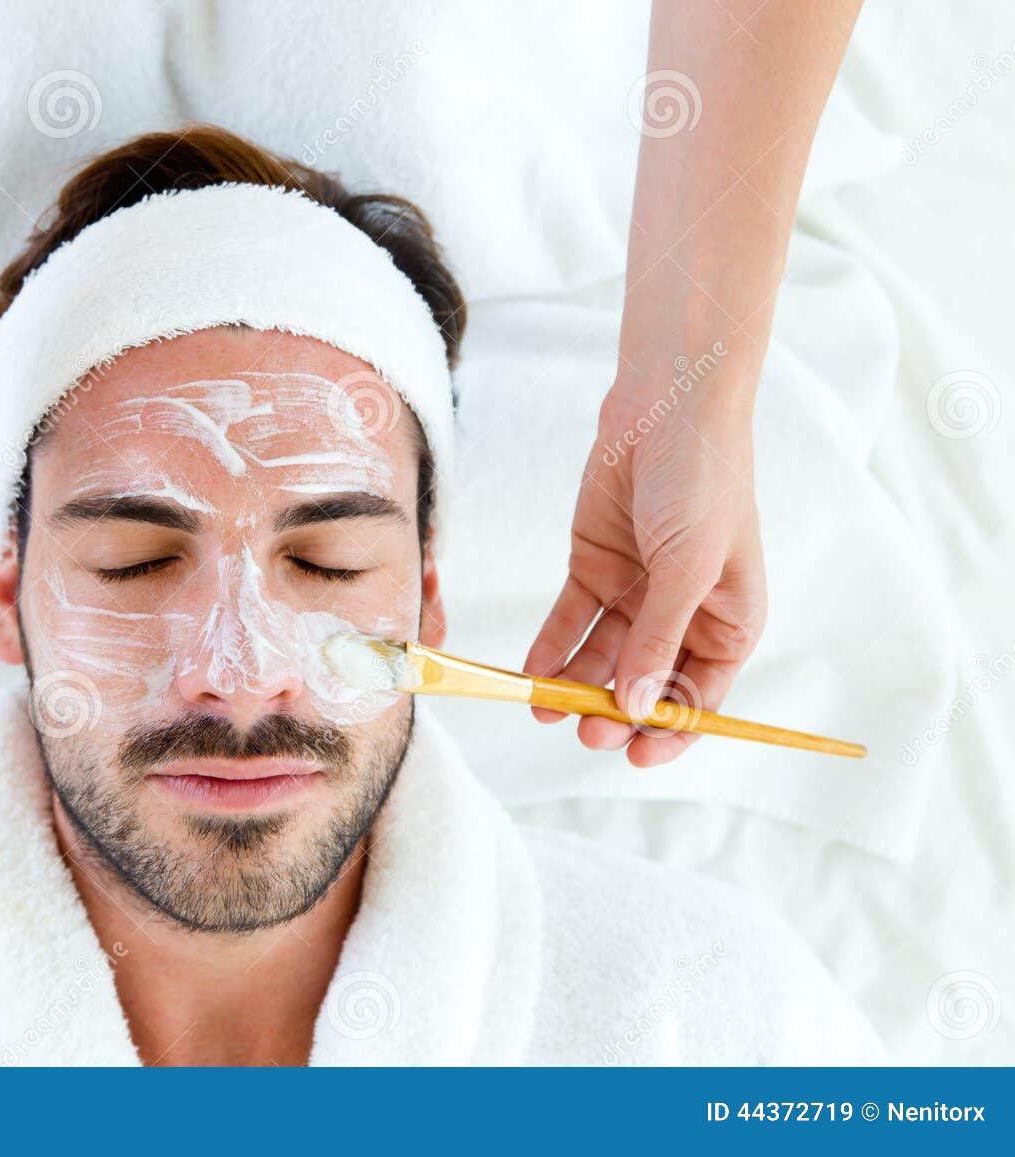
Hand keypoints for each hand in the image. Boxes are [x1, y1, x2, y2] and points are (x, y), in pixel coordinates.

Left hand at [525, 378, 766, 765]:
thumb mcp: (687, 567)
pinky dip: (552, 647)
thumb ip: (660, 639)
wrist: (667, 405)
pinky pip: (571, 619)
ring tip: (545, 708)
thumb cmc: (701, 481)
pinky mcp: (596, 566)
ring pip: (602, 656)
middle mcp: (683, 614)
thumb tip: (641, 708)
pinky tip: (531, 674)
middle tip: (585, 729)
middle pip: (646, 681)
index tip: (636, 757)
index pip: (703, 696)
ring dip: (576, 685)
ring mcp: (637, 591)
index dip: (672, 732)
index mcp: (730, 620)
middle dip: (615, 710)